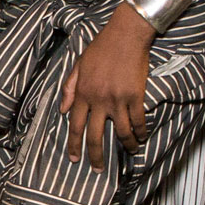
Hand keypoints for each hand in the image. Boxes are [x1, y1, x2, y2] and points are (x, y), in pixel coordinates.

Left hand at [58, 6, 154, 164]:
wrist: (125, 35)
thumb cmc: (101, 48)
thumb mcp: (78, 65)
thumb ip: (69, 88)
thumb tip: (63, 110)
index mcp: (83, 93)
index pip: (76, 125)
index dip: (74, 145)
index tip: (74, 159)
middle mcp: (99, 100)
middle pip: (95, 136)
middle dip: (95, 156)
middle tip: (97, 170)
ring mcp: (118, 99)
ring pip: (121, 132)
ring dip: (126, 145)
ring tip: (130, 152)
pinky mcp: (135, 96)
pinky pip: (138, 120)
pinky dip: (141, 131)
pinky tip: (142, 137)